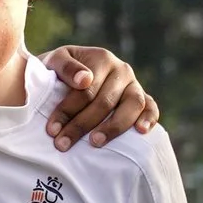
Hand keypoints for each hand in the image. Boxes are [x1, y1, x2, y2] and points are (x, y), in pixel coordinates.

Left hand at [40, 47, 159, 149]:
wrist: (67, 74)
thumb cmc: (59, 71)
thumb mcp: (54, 61)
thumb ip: (65, 67)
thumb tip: (84, 80)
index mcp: (101, 59)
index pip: (86, 90)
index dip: (68, 110)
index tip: (52, 130)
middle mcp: (121, 70)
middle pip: (105, 101)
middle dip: (82, 125)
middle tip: (62, 144)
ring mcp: (134, 85)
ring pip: (132, 105)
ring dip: (113, 127)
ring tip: (95, 142)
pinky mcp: (143, 99)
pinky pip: (151, 107)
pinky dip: (149, 118)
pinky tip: (141, 131)